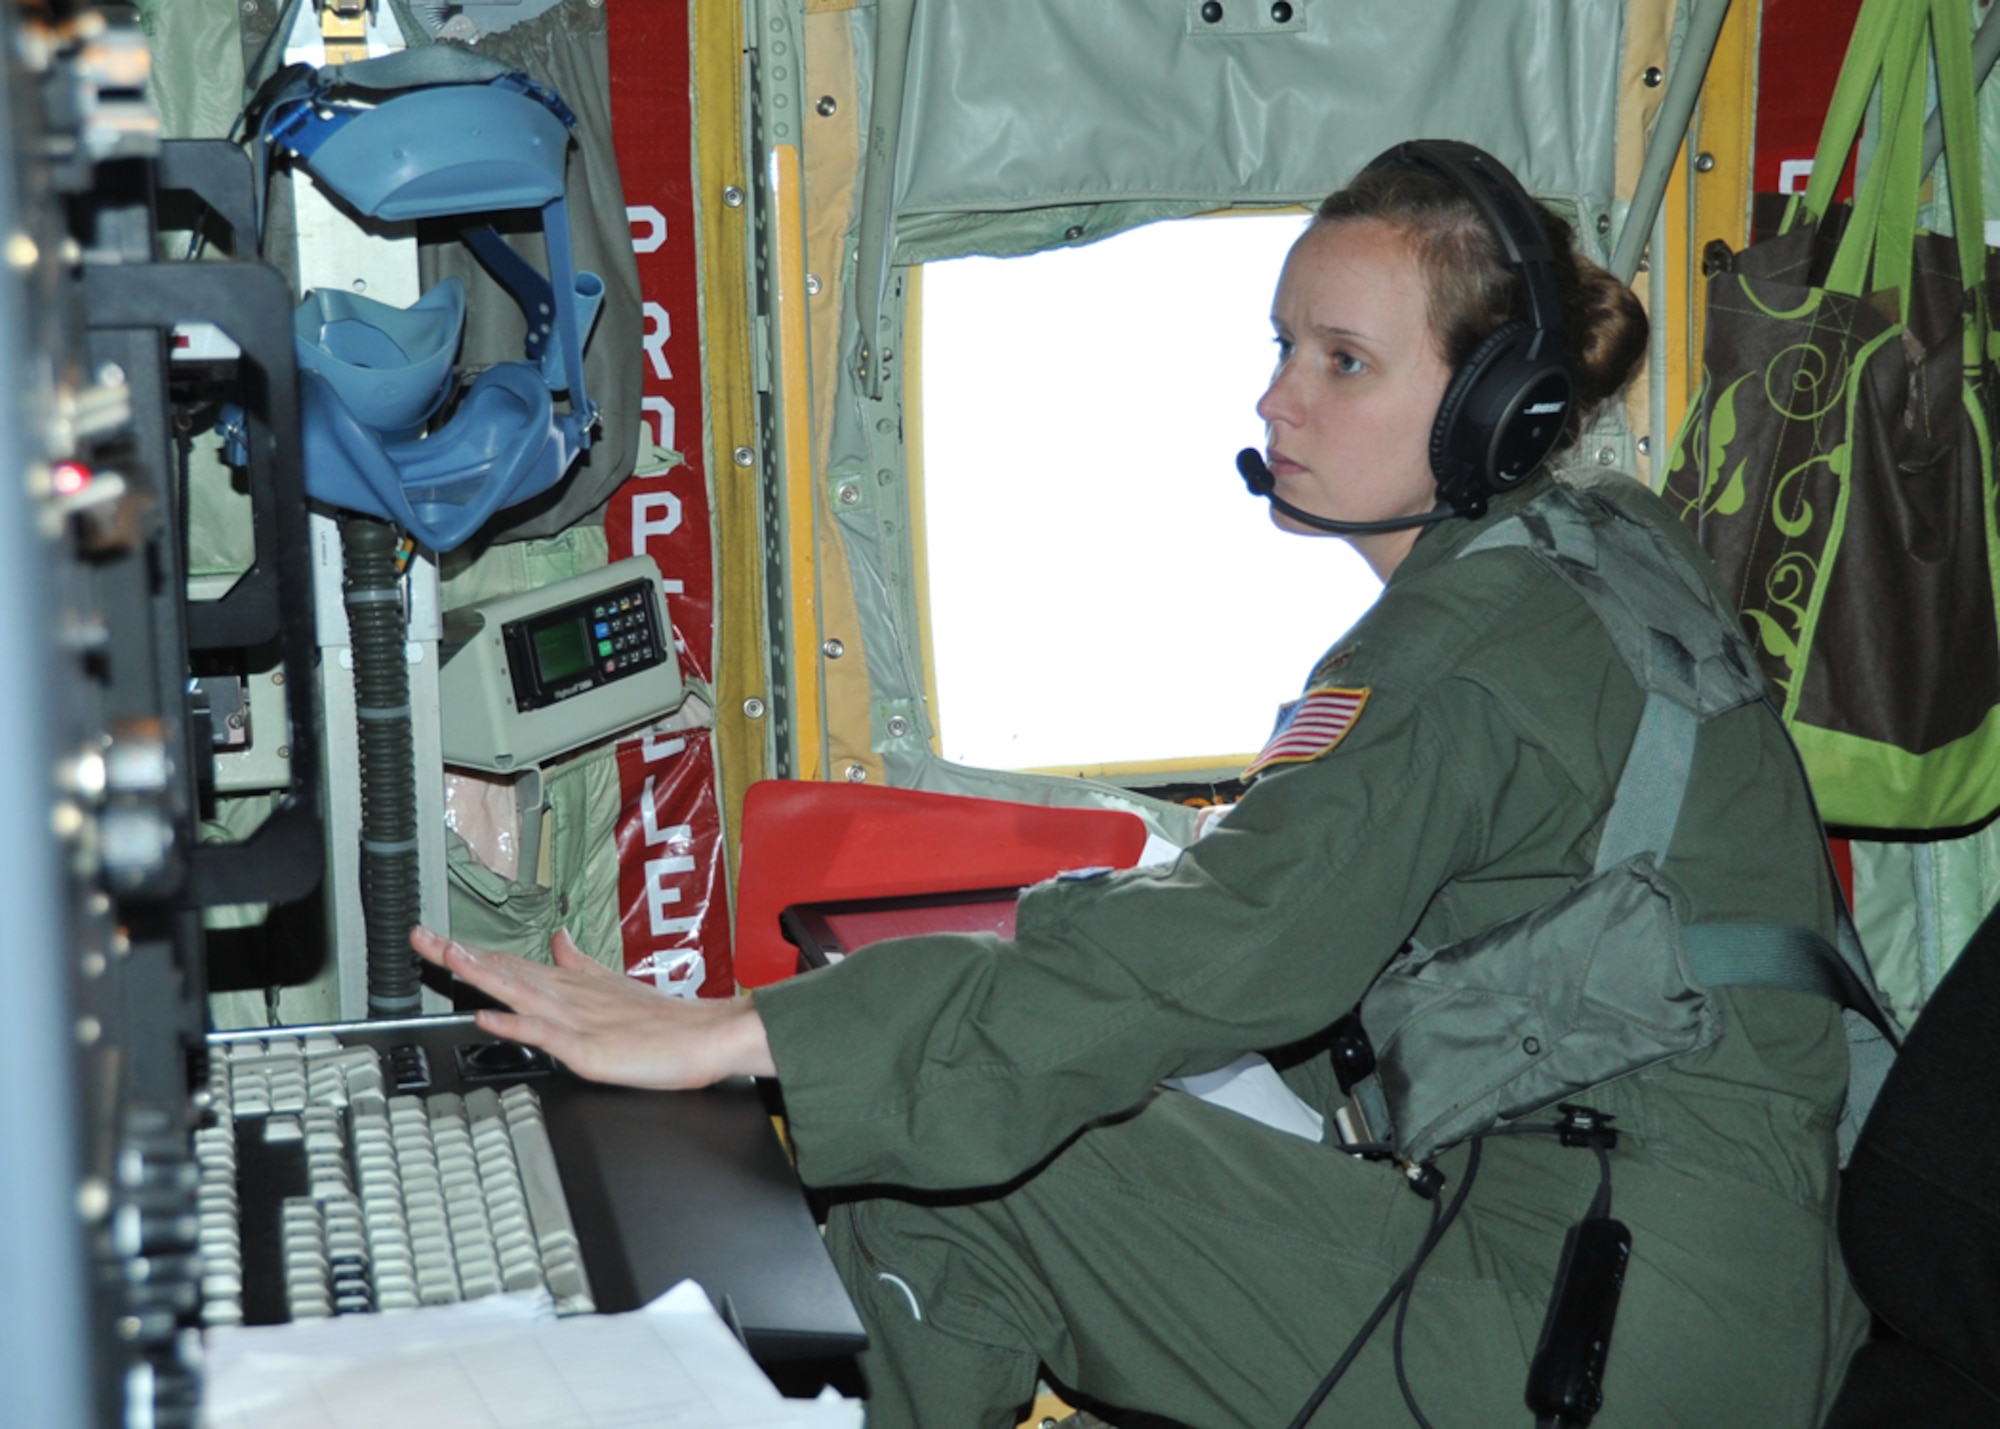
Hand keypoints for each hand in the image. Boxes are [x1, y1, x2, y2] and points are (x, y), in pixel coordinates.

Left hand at [408, 926, 774, 1089]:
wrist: (710, 1037)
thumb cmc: (667, 1022)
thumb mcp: (615, 987)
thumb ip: (581, 965)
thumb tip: (557, 939)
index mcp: (573, 986)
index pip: (513, 964)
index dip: (473, 951)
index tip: (436, 938)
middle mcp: (570, 996)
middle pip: (506, 970)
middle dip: (460, 955)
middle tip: (420, 937)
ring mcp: (579, 1020)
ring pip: (521, 992)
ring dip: (481, 974)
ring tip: (446, 957)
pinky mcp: (591, 1049)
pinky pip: (547, 1034)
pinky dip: (516, 1022)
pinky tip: (488, 1015)